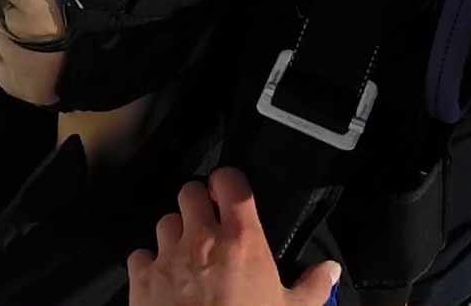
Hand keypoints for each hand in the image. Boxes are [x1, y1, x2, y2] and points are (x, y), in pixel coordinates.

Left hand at [127, 167, 341, 305]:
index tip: (230, 192)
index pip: (231, 183)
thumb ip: (313, 288)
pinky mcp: (142, 278)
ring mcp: (168, 256)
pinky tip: (164, 279)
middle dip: (197, 202)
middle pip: (188, 192)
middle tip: (207, 222)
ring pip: (165, 221)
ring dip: (175, 233)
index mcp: (242, 241)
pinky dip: (150, 263)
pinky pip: (140, 254)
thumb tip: (330, 270)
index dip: (228, 181)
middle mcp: (201, 240)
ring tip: (188, 254)